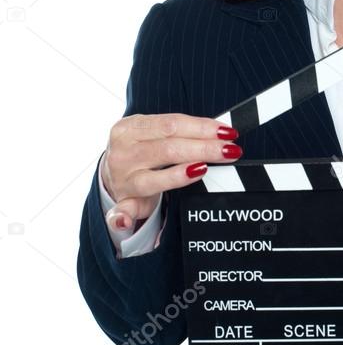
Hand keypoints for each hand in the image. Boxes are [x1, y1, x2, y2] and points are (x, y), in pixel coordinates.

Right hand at [101, 113, 241, 235]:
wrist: (111, 172)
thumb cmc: (141, 150)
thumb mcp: (151, 133)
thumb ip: (179, 132)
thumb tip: (218, 133)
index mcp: (130, 128)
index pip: (171, 124)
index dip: (201, 128)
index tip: (225, 132)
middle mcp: (123, 151)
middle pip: (168, 148)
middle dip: (204, 148)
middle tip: (229, 150)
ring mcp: (122, 178)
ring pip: (155, 176)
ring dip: (182, 173)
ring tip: (206, 168)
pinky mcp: (123, 202)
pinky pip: (122, 212)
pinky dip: (123, 217)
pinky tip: (127, 219)